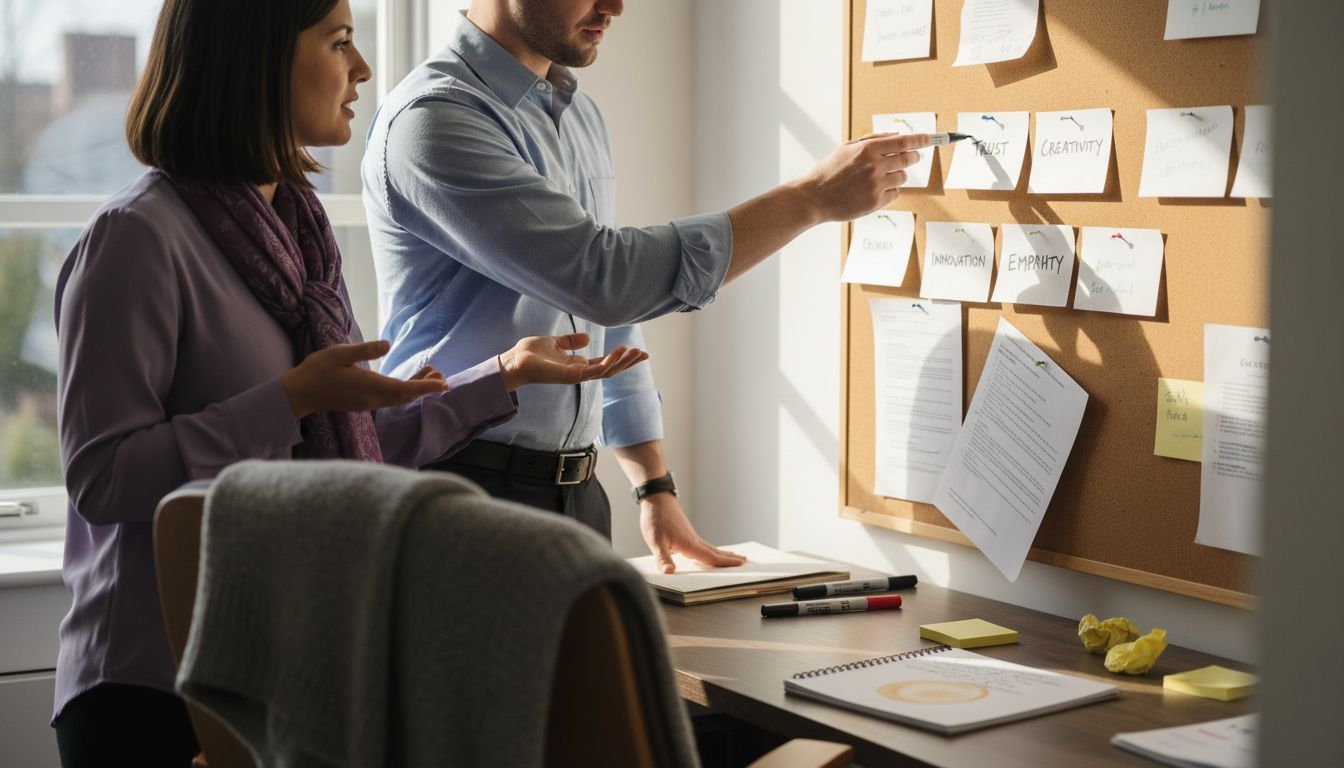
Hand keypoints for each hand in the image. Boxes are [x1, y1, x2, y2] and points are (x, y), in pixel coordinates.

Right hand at [280, 340, 447, 418]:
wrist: (300, 393)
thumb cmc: (318, 370)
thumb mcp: (339, 353)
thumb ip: (364, 350)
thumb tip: (387, 344)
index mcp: (369, 385)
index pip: (404, 389)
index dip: (425, 387)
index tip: (442, 384)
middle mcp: (372, 398)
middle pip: (406, 395)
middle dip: (426, 387)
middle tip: (441, 374)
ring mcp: (368, 403)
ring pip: (399, 398)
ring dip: (416, 388)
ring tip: (431, 373)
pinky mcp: (364, 403)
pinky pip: (391, 399)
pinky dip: (404, 390)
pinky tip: (408, 380)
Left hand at [498, 332, 648, 390]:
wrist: (514, 361)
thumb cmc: (530, 354)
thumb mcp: (554, 343)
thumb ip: (571, 342)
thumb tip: (587, 337)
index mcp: (577, 365)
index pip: (604, 363)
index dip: (620, 358)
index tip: (636, 351)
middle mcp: (579, 372)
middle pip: (610, 370)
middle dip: (628, 363)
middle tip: (645, 354)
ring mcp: (576, 375)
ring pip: (606, 372)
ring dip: (622, 363)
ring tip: (636, 352)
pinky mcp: (571, 376)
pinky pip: (594, 371)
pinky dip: (607, 363)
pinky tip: (618, 354)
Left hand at [639, 492, 746, 573]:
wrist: (656, 498)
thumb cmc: (656, 518)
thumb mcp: (655, 541)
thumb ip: (662, 558)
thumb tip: (670, 572)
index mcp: (689, 544)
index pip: (710, 557)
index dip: (725, 562)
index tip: (740, 563)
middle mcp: (693, 540)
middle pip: (715, 552)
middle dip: (729, 558)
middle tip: (744, 560)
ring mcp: (690, 535)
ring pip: (710, 547)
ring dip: (722, 553)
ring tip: (732, 556)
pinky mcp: (686, 533)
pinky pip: (702, 545)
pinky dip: (710, 550)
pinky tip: (707, 552)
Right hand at [796, 132, 930, 222]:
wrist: (815, 197)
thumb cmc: (829, 170)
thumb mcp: (847, 147)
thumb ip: (873, 139)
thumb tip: (897, 135)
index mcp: (867, 150)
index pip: (902, 142)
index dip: (919, 140)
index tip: (928, 139)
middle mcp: (874, 166)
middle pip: (907, 159)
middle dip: (913, 157)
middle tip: (912, 157)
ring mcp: (876, 185)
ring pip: (902, 177)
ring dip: (897, 175)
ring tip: (881, 176)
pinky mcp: (875, 202)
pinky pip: (895, 193)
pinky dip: (890, 190)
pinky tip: (876, 189)